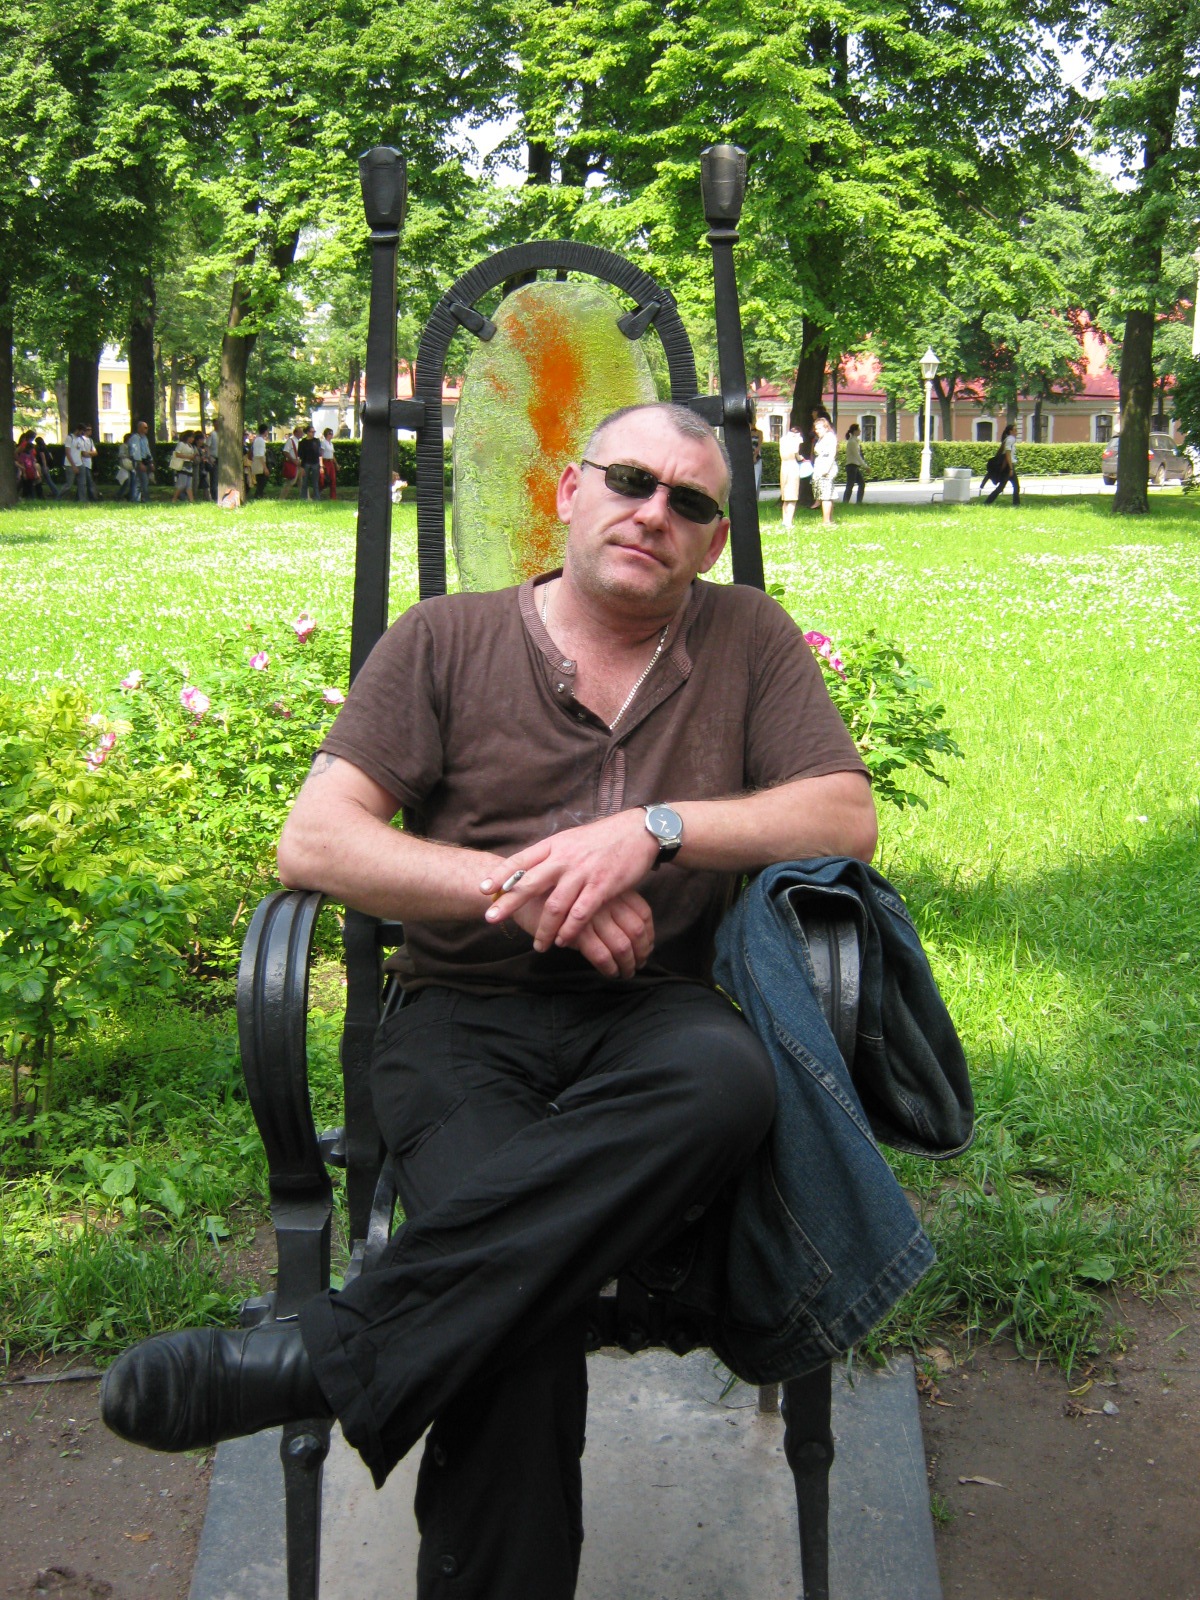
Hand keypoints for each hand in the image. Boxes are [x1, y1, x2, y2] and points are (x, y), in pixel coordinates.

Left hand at [481, 811, 659, 954]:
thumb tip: (528, 870)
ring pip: (554, 905)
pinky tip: (563, 941)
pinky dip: (569, 930)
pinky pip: (580, 914)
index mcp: (554, 845)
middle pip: (529, 883)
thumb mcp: (571, 840)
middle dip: (508, 903)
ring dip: (544, 928)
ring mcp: (582, 872)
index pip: (521, 860)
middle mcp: (564, 858)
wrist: (638, 832)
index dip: (500, 875)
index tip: (483, 889)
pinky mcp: (602, 886)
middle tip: (491, 918)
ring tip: (538, 945)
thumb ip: (551, 856)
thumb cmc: (602, 839)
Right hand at [507, 886, 654, 978]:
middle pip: (637, 931)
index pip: (643, 913)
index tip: (645, 949)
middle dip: (641, 953)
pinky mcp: (576, 931)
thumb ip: (601, 898)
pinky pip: (601, 955)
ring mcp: (592, 915)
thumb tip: (619, 920)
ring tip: (624, 973)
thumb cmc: (548, 887)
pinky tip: (609, 973)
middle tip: (638, 965)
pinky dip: (608, 968)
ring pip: (622, 945)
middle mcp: (605, 899)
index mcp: (610, 887)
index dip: (648, 935)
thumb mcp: (582, 885)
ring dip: (626, 964)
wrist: (515, 885)